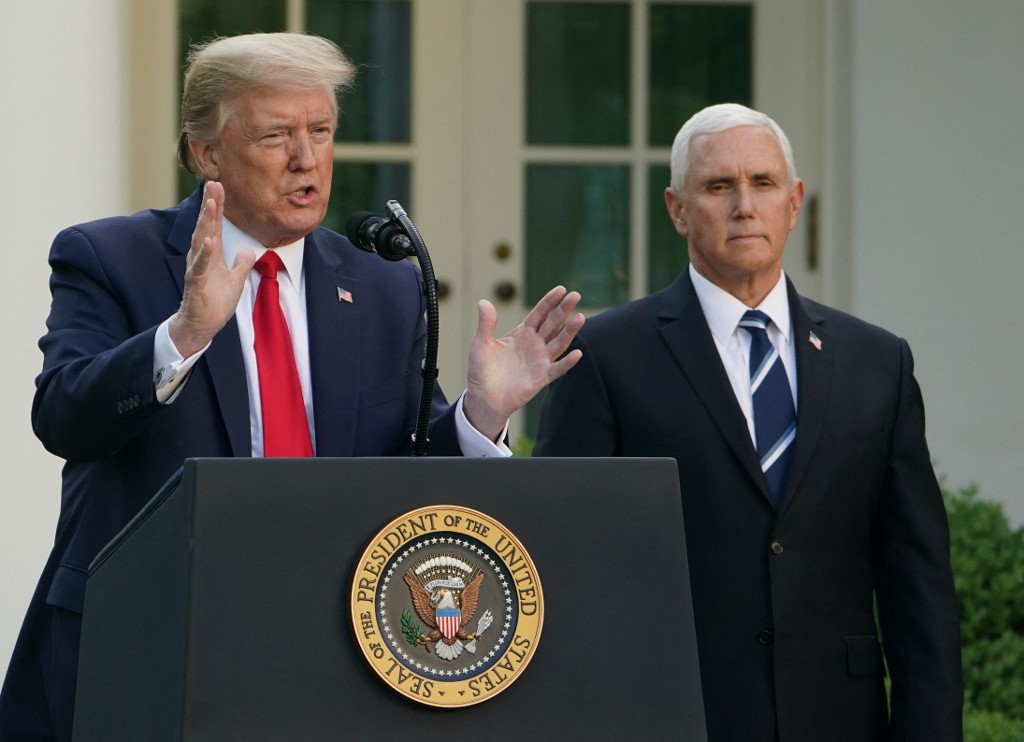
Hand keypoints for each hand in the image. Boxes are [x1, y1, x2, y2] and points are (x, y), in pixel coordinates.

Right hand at [168, 181, 255, 356]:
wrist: (202, 324)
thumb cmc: (215, 302)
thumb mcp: (235, 280)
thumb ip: (241, 264)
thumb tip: (248, 251)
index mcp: (211, 254)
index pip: (214, 225)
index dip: (217, 206)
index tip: (219, 185)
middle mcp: (202, 257)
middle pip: (206, 226)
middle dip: (210, 204)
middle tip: (214, 184)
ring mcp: (197, 269)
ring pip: (201, 240)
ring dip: (206, 222)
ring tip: (211, 203)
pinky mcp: (196, 283)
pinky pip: (200, 266)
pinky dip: (205, 254)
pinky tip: (209, 241)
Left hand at [462, 286, 584, 440]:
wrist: (483, 398)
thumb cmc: (481, 371)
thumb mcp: (480, 344)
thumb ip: (485, 324)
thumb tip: (483, 301)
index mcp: (522, 333)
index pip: (539, 314)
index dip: (550, 301)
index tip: (561, 289)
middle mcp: (534, 345)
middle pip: (553, 324)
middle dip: (564, 310)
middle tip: (576, 295)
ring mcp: (540, 360)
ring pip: (559, 342)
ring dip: (569, 331)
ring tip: (580, 317)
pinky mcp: (541, 378)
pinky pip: (557, 369)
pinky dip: (567, 363)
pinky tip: (577, 354)